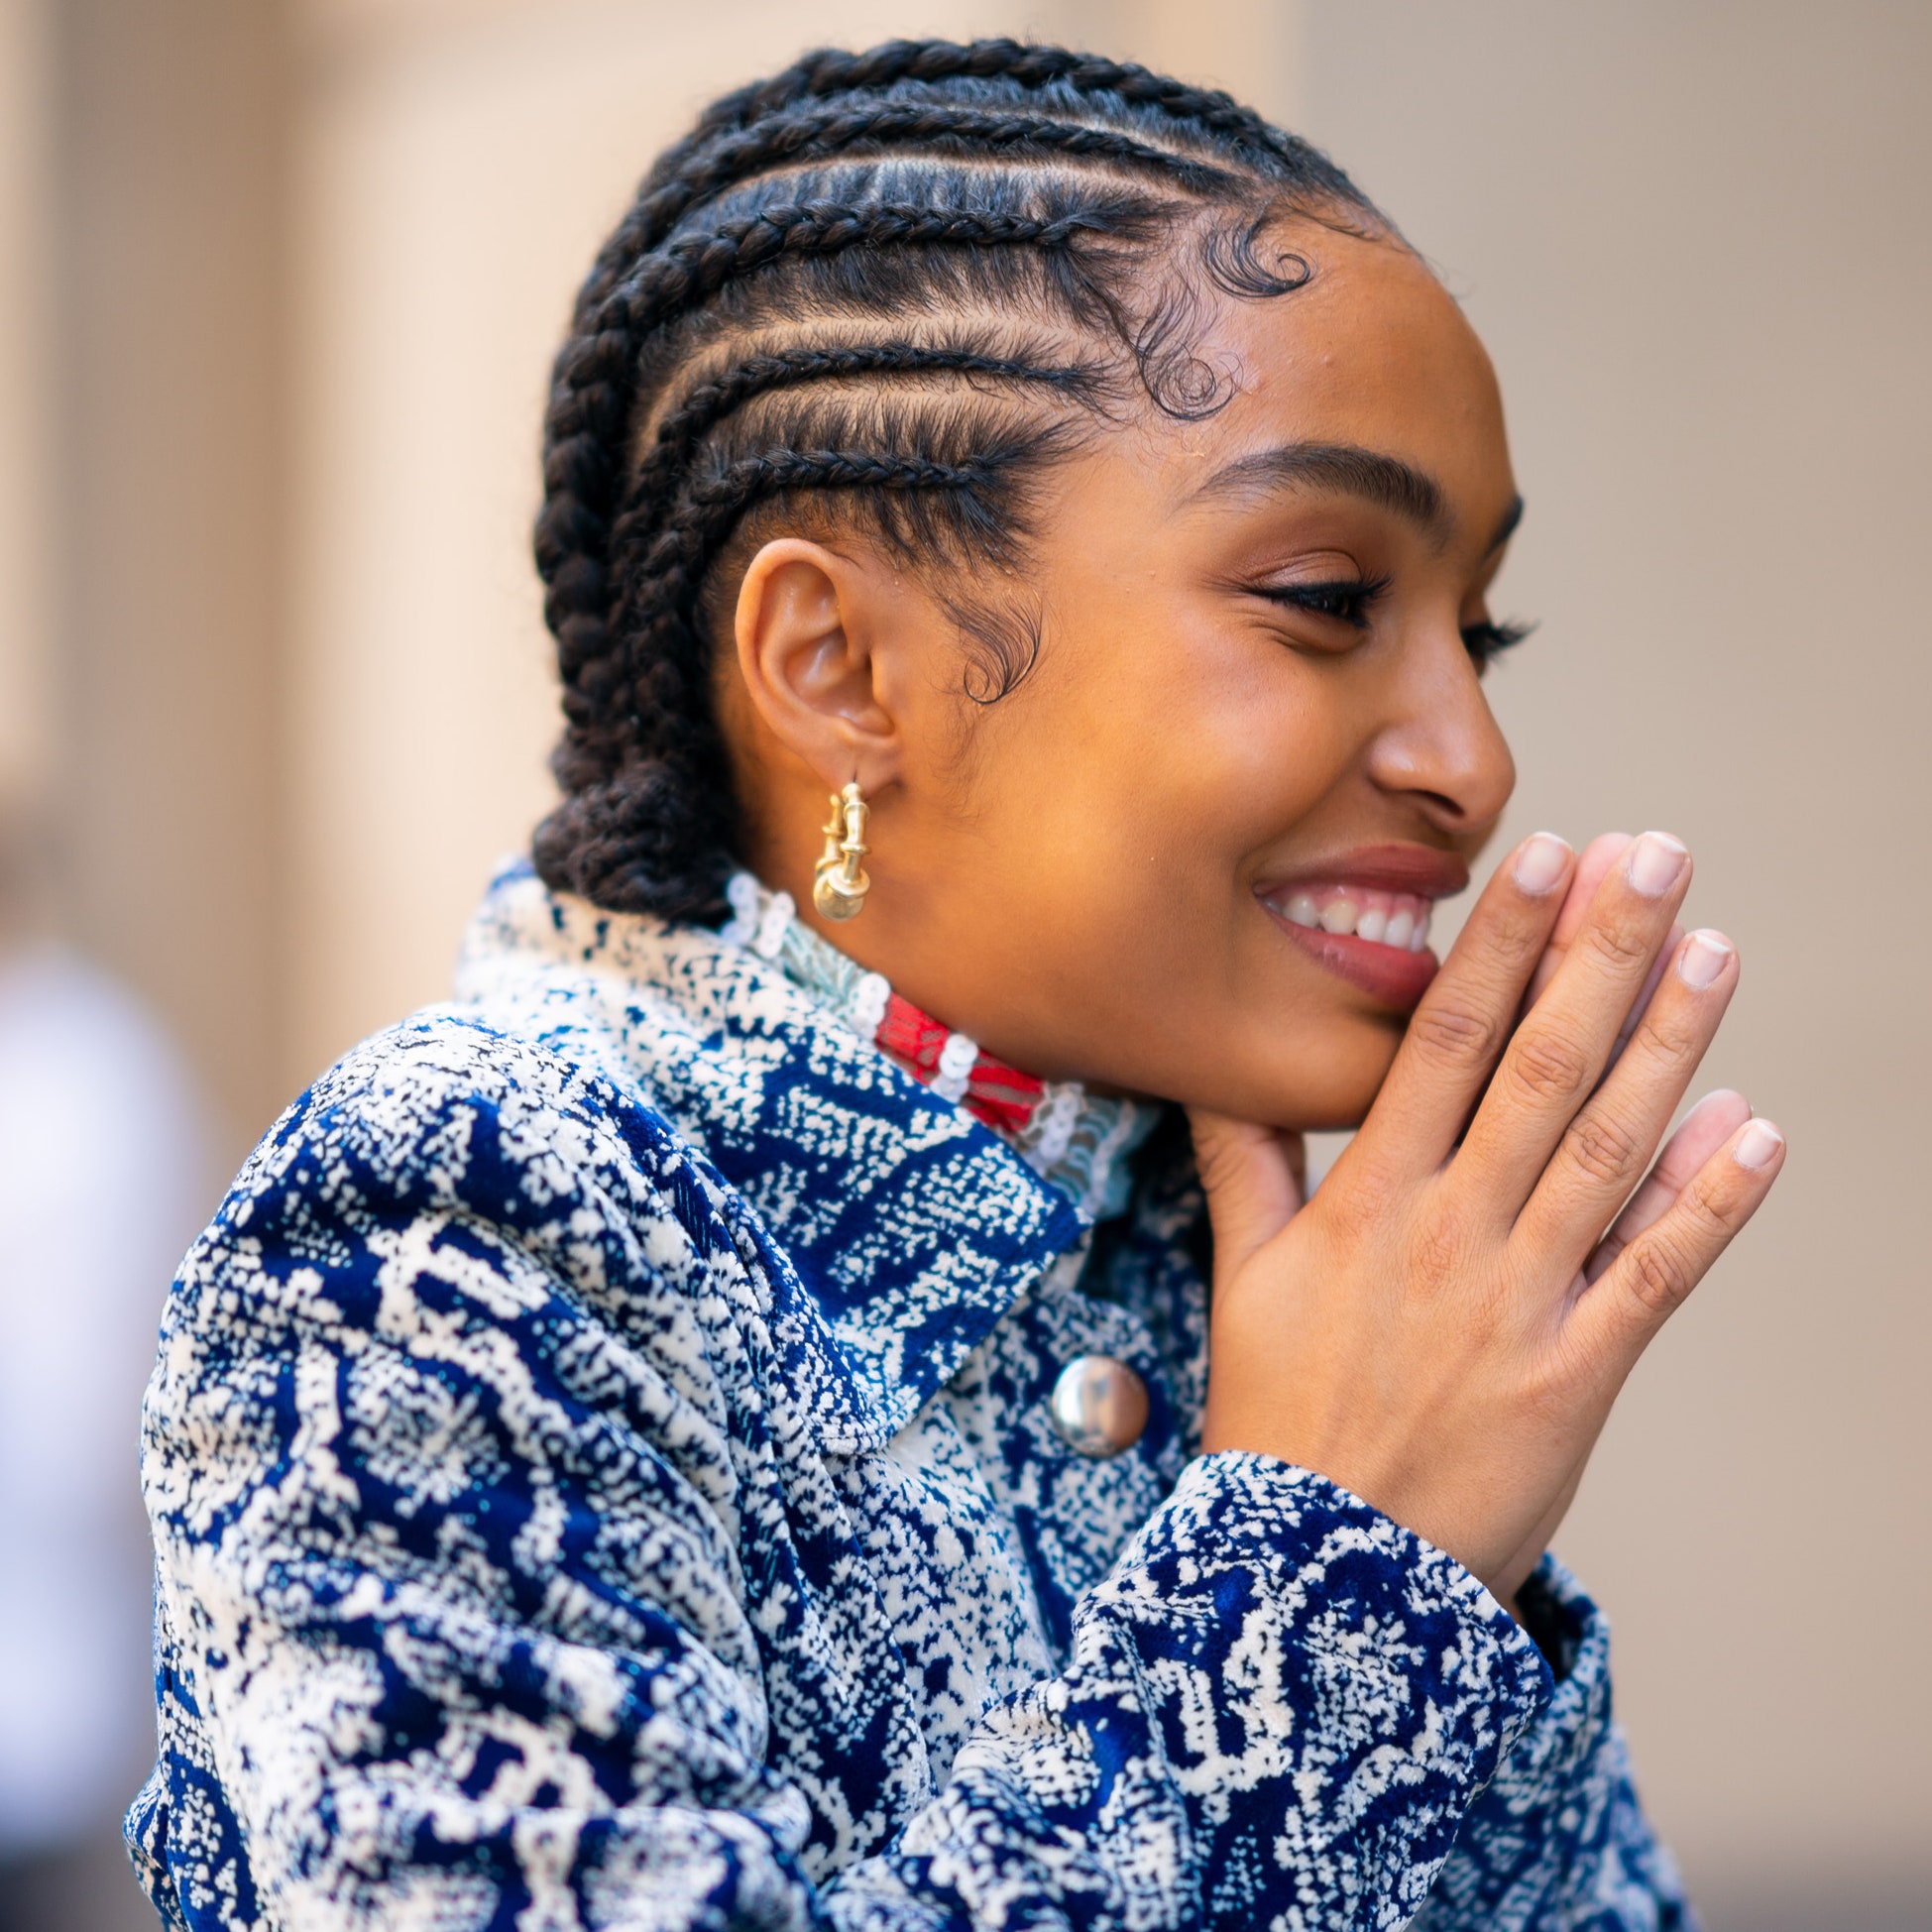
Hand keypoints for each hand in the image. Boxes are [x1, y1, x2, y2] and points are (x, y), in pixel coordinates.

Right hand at [1191, 831, 1784, 1599]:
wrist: (1319, 1576)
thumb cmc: (1278, 1419)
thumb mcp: (1242, 1280)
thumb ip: (1245, 1165)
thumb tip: (1218, 1074)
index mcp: (1368, 1202)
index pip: (1441, 1045)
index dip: (1501, 948)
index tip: (1547, 860)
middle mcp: (1448, 1234)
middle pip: (1537, 1072)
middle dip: (1601, 957)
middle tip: (1657, 858)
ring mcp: (1517, 1303)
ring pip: (1605, 1152)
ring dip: (1669, 1049)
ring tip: (1715, 952)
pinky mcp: (1575, 1376)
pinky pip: (1653, 1278)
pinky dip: (1710, 1205)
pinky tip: (1758, 1133)